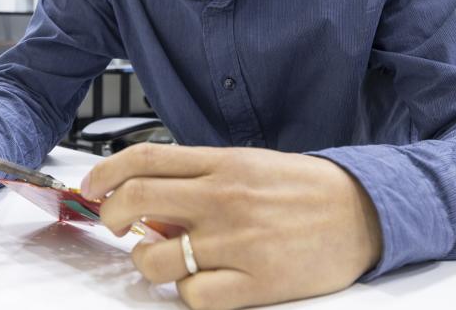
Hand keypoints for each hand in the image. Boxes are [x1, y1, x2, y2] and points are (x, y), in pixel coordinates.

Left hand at [81, 144, 381, 309]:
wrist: (364, 212)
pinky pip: (193, 296)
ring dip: (146, 262)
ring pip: (155, 258)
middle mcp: (224, 198)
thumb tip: (148, 201)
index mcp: (223, 163)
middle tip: (114, 224)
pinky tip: (200, 283)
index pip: (145, 158)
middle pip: (136, 199)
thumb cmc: (304, 188)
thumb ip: (199, 177)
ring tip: (164, 258)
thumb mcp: (249, 165)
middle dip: (110, 213)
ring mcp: (238, 241)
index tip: (91, 185)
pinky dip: (186, 293)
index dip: (106, 171)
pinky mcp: (255, 281)